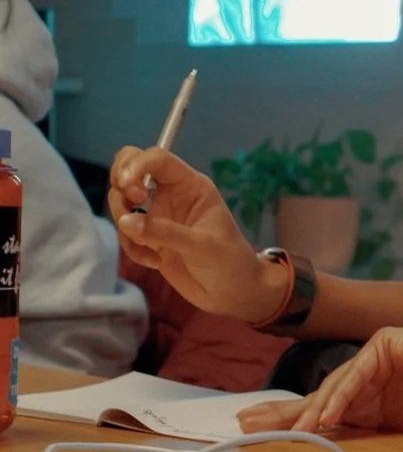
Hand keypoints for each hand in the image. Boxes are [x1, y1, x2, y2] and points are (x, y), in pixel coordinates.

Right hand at [108, 146, 277, 321]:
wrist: (232, 292)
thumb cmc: (229, 262)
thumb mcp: (202, 246)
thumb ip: (164, 232)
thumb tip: (125, 221)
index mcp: (191, 186)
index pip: (158, 159)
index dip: (137, 164)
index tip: (128, 186)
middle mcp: (171, 194)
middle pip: (129, 168)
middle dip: (121, 185)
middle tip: (132, 206)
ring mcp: (157, 215)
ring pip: (122, 201)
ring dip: (125, 224)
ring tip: (148, 249)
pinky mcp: (148, 237)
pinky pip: (125, 232)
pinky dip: (131, 247)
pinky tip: (154, 262)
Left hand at [237, 327, 402, 440]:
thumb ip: (371, 439)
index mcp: (372, 401)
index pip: (326, 411)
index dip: (294, 421)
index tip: (260, 434)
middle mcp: (368, 377)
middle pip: (318, 395)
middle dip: (282, 410)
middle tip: (246, 421)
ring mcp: (375, 356)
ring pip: (334, 385)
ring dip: (312, 409)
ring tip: (293, 430)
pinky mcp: (384, 342)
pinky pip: (356, 373)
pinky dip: (341, 395)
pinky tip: (327, 416)